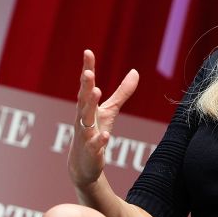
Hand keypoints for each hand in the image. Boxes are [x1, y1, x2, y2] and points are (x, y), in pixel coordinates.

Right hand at [68, 49, 138, 188]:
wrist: (83, 164)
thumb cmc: (94, 132)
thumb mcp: (110, 111)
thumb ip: (122, 92)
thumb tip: (135, 71)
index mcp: (86, 106)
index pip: (86, 85)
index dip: (87, 68)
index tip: (87, 52)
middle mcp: (82, 118)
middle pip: (83, 99)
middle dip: (86, 85)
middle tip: (88, 72)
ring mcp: (84, 135)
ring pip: (85, 119)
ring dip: (90, 106)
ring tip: (96, 92)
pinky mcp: (90, 152)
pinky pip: (94, 145)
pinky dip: (98, 140)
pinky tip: (105, 135)